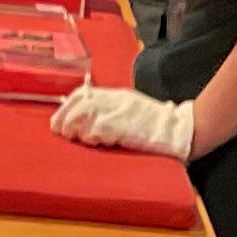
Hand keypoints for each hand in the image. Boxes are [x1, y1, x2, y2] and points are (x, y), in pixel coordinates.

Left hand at [51, 86, 195, 160]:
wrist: (179, 130)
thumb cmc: (155, 124)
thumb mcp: (129, 109)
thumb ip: (109, 111)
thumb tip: (86, 121)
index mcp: (115, 95)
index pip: (81, 94)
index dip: (66, 107)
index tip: (58, 121)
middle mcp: (114, 100)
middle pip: (79, 103)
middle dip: (65, 118)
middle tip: (61, 132)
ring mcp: (119, 111)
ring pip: (84, 115)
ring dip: (76, 128)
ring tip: (79, 138)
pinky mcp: (123, 125)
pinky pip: (98, 128)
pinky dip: (92, 136)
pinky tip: (96, 142)